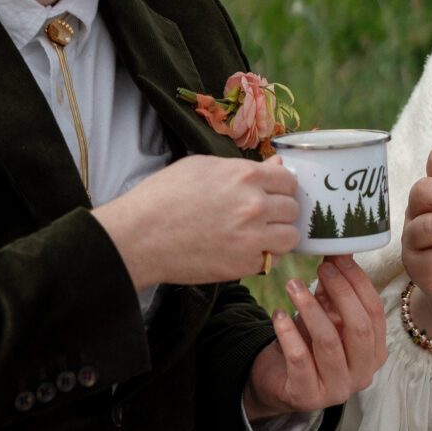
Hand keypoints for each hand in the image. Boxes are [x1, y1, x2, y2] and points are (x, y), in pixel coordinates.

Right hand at [93, 155, 299, 288]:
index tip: (272, 195)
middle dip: (279, 212)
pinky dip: (263, 257)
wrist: (138, 237)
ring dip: (277, 236)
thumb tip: (277, 166)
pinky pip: (273, 260)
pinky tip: (243, 250)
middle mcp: (254, 205)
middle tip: (259, 217)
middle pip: (293, 209)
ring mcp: (252, 237)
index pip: (289, 181)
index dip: (282, 188)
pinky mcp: (245, 264)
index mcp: (244, 176)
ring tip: (256, 235)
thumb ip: (244, 169)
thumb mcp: (202, 168)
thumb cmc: (164, 197)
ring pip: (290, 237)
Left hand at [243, 256, 386, 420]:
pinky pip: (299, 358)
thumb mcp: (326, 316)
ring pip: (329, 341)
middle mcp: (362, 374)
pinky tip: (278, 314)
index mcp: (375, 353)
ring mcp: (337, 389)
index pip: (375, 313)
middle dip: (341, 292)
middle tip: (321, 269)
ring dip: (309, 308)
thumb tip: (338, 250)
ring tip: (292, 285)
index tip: (338, 259)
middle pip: (359, 327)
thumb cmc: (308, 346)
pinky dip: (287, 332)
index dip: (358, 283)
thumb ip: (334, 290)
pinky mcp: (307, 397)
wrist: (279, 381)